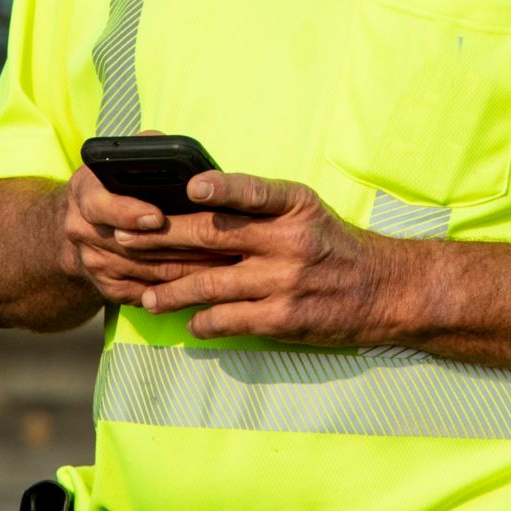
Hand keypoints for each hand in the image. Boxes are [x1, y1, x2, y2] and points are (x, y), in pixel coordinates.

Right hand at [60, 163, 220, 308]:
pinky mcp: (109, 289)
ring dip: (188, 268)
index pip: (100, 205)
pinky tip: (209, 279)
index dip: (129, 212)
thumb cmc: (118, 184)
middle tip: (215, 240)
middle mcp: (81, 230)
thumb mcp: (123, 160)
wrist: (88, 226)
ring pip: (147, 271)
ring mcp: (94, 263)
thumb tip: (174, 151)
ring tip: (225, 259)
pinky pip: (150, 293)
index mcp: (84, 192)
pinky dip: (181, 288)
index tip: (157, 216)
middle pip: (131, 244)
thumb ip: (145, 150)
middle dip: (177, 243)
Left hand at [111, 172, 415, 344]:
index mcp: (295, 205)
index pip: (253, 191)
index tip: (188, 188)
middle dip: (163, 237)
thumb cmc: (335, 246)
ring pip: (212, 284)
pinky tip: (188, 322)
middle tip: (126, 237)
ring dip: (171, 289)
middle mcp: (289, 240)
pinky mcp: (283, 318)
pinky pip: (229, 319)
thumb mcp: (307, 214)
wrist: (384, 291)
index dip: (220, 189)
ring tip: (145, 294)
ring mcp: (285, 281)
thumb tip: (196, 208)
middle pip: (214, 236)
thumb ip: (261, 210)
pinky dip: (203, 321)